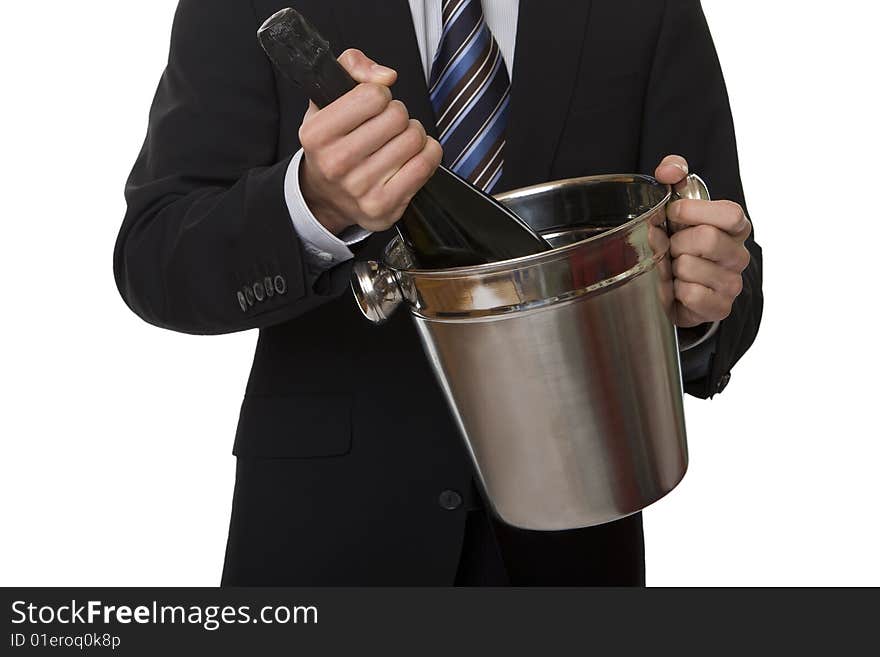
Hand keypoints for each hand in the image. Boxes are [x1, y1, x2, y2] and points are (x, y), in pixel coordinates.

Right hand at [298, 49, 442, 234]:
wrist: (326, 195)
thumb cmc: (333, 142)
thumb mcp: (327, 97)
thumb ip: (352, 67)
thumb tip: (386, 76)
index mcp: (316, 133)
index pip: (373, 95)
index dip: (379, 94)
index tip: (373, 105)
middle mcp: (335, 163)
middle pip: (397, 116)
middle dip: (398, 114)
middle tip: (388, 126)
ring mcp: (360, 189)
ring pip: (415, 139)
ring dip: (413, 134)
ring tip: (398, 141)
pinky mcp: (384, 206)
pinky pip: (426, 164)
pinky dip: (428, 154)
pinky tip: (412, 157)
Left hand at [654, 155, 751, 327]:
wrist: (682, 286)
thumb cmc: (682, 240)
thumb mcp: (680, 205)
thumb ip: (675, 176)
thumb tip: (670, 170)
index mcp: (736, 227)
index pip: (730, 213)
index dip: (695, 211)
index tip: (674, 213)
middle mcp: (739, 255)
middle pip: (706, 239)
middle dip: (677, 241)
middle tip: (670, 247)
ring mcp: (732, 283)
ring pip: (691, 268)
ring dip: (671, 267)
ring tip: (672, 268)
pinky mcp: (720, 307)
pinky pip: (691, 295)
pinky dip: (675, 291)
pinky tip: (676, 288)